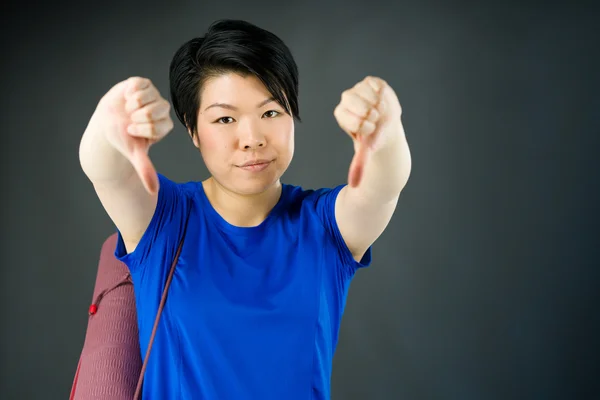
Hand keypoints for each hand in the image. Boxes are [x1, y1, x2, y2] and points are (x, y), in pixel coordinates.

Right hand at [92, 77, 172, 193]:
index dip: (142, 130)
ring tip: (128, 110)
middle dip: (138, 118)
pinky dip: (129, 93)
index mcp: (164, 125)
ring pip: (147, 97)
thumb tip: (153, 191)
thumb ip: (145, 169)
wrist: (107, 123)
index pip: (159, 126)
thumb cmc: (123, 138)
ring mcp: (153, 95)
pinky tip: (126, 98)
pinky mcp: (142, 84)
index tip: (132, 132)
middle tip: (130, 121)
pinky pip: (139, 85)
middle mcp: (162, 110)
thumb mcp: (134, 154)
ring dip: (132, 105)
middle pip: (155, 111)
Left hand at [334, 76, 401, 186]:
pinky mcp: (371, 82)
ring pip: (371, 95)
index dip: (366, 127)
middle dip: (373, 117)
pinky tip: (384, 103)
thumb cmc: (374, 138)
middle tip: (376, 121)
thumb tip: (354, 185)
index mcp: (342, 113)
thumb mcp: (366, 152)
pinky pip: (379, 86)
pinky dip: (385, 96)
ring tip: (381, 113)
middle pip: (360, 105)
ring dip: (381, 107)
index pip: (354, 119)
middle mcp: (346, 99)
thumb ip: (359, 165)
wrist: (386, 126)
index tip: (370, 130)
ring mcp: (358, 88)